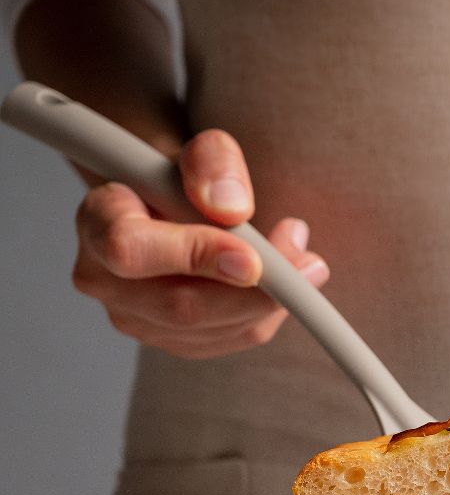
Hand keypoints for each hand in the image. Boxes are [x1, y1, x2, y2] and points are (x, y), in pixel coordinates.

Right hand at [71, 129, 328, 358]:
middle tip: (307, 263)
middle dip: (254, 290)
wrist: (176, 208)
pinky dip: (269, 314)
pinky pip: (234, 338)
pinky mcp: (177, 343)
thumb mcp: (203, 152)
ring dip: (271, 301)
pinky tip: (284, 285)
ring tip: (303, 261)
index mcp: (97, 223)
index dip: (196, 256)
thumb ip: (213, 163)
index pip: (132, 250)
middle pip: (182, 306)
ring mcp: (139, 320)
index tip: (252, 257)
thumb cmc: (186, 178)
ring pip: (216, 329)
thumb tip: (231, 207)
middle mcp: (106, 282)